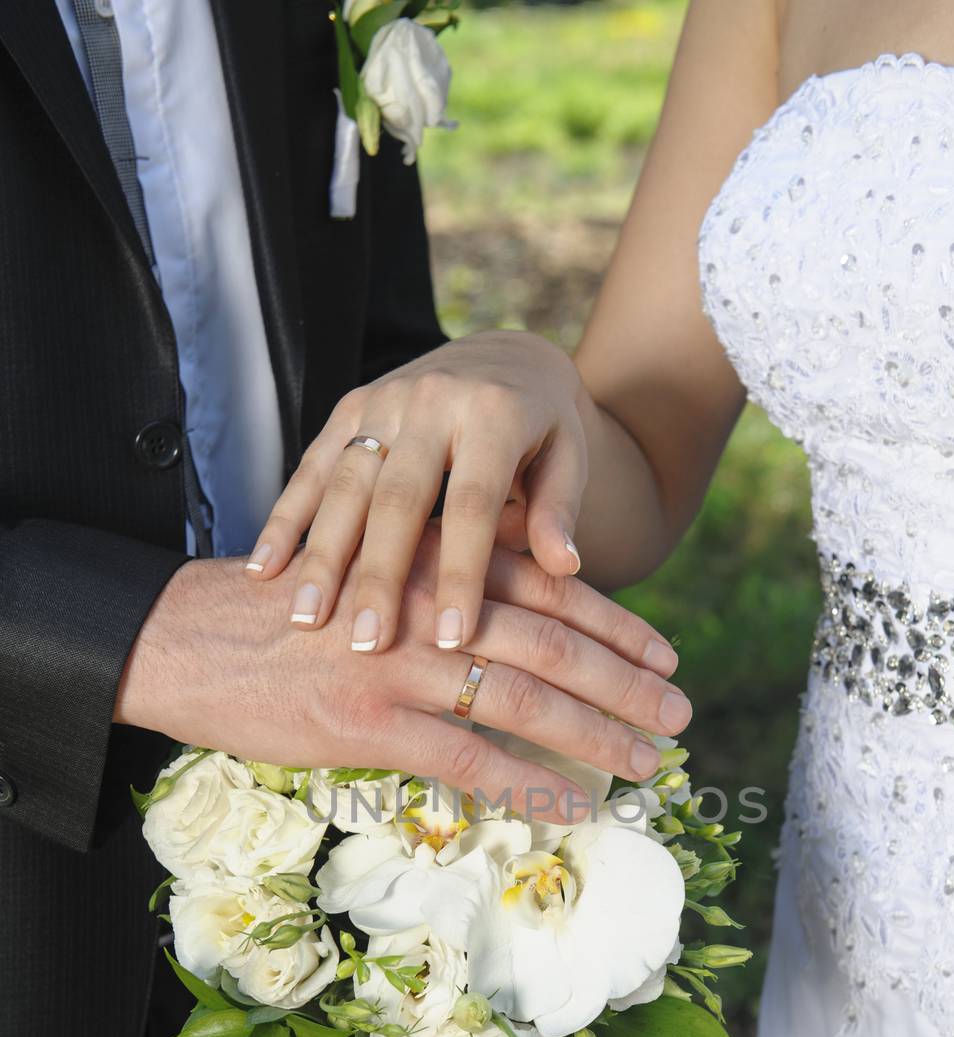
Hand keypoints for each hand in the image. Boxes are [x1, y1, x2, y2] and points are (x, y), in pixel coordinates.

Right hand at [116, 531, 688, 820]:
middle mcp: (431, 606)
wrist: (188, 637)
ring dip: (598, 736)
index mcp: (435, 561)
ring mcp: (402, 666)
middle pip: (555, 647)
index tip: (665, 653)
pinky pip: (468, 761)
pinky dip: (527, 786)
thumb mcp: (369, 570)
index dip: (617, 625)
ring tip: (647, 762)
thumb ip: (442, 587)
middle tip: (680, 714)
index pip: (548, 590)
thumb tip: (511, 622)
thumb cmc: (286, 609)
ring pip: (526, 703)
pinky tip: (571, 808)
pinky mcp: (370, 725)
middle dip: (628, 683)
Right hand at [243, 332, 586, 653]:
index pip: (475, 504)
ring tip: (305, 619)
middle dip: (380, 575)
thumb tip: (564, 567)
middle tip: (368, 644)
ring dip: (322, 554)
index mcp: (495, 413)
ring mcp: (383, 400)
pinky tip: (263, 571)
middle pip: (398, 498)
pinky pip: (312, 467)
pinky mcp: (348, 408)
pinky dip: (286, 519)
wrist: (506, 353)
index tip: (455, 639)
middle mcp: (432, 399)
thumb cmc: (545, 429)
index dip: (463, 572)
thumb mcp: (568, 458)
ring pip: (344, 483)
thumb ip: (560, 509)